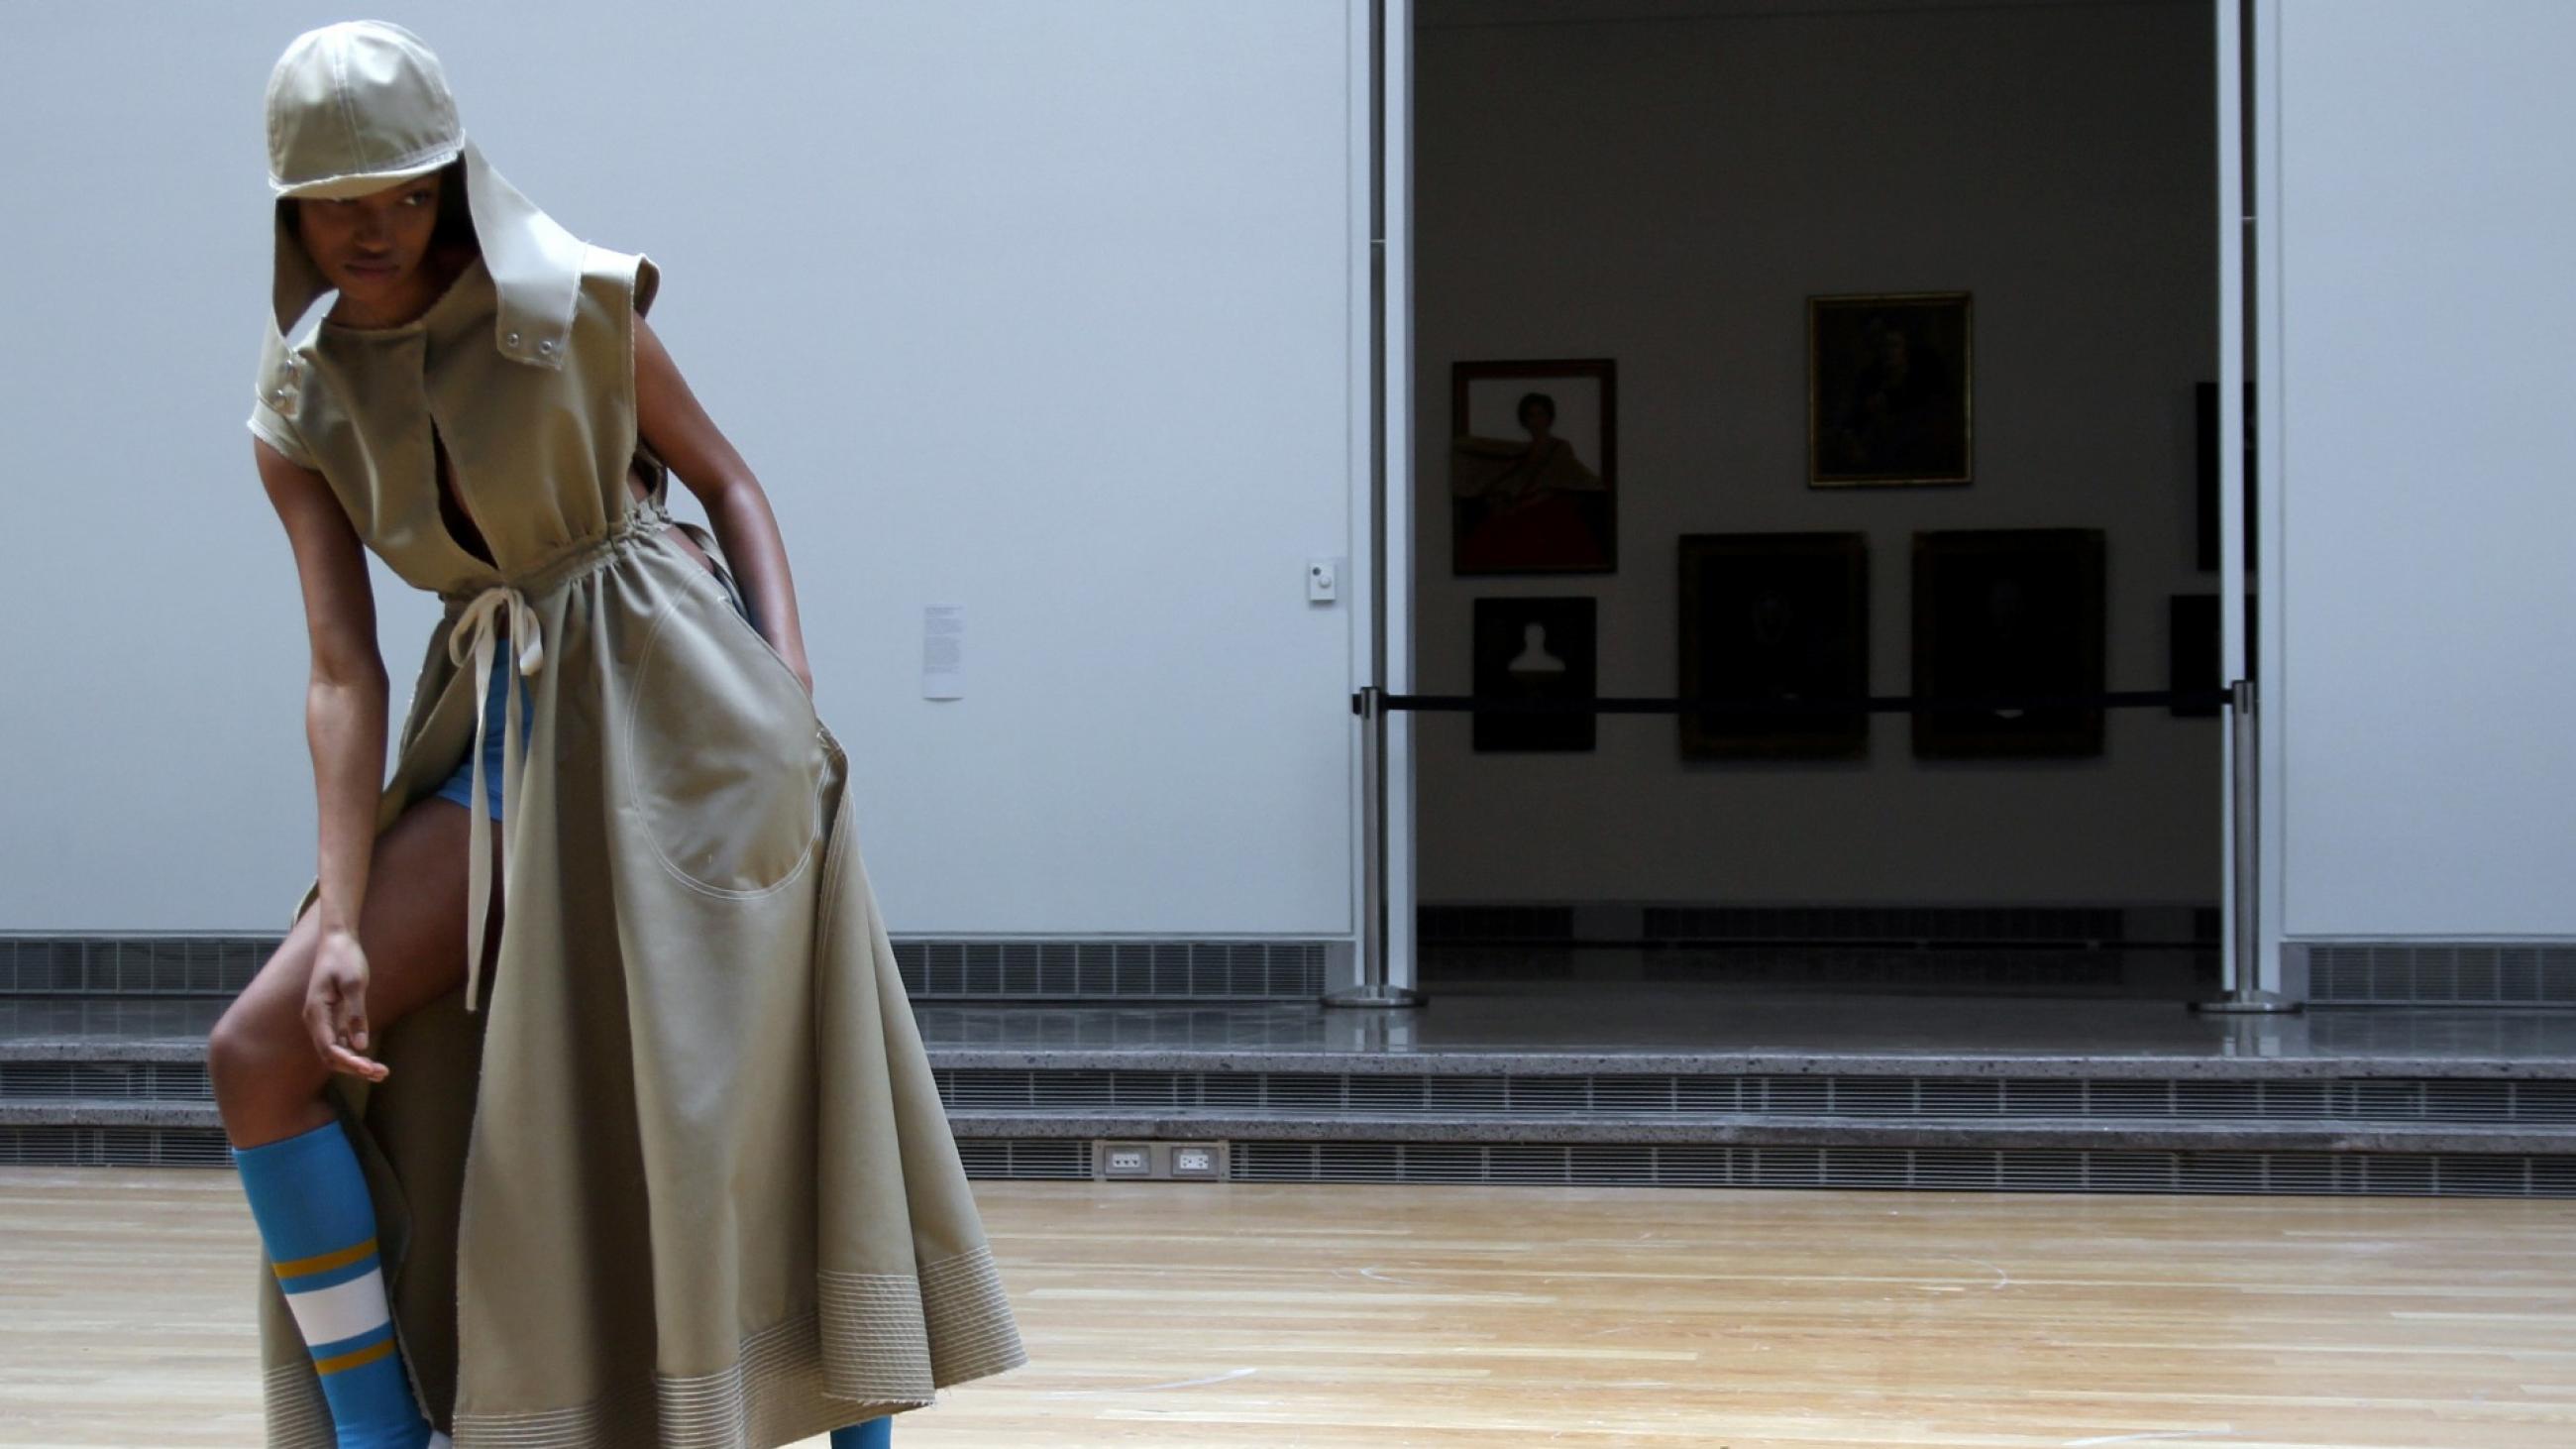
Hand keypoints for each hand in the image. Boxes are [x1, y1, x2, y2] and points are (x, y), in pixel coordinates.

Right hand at [305, 928, 388, 1080]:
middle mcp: (315, 1020)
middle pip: (330, 1055)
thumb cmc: (345, 959)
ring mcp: (323, 1020)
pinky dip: (354, 1053)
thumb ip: (356, 1014)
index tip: (369, 1069)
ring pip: (335, 1051)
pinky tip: (370, 1060)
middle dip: (353, 1068)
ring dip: (355, 1063)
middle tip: (381, 1074)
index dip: (348, 1063)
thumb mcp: (355, 983)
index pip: (329, 1048)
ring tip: (381, 1072)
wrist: (337, 941)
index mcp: (316, 1013)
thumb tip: (360, 1045)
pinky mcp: (332, 1017)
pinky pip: (340, 1042)